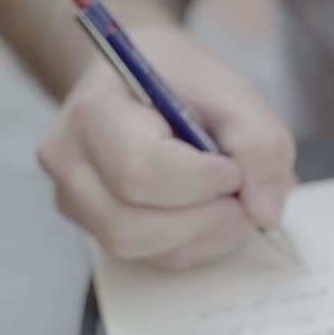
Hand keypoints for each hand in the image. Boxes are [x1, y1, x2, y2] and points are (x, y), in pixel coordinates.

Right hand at [37, 24, 295, 268]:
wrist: (138, 77)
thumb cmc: (180, 80)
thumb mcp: (232, 92)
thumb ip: (260, 145)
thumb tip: (264, 213)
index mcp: (96, 110)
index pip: (141, 172)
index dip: (202, 182)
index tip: (233, 168)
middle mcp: (69, 159)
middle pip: (131, 225)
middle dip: (205, 219)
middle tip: (243, 195)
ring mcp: (73, 198)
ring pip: (137, 249)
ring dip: (202, 236)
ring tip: (232, 202)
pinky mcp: (91, 225)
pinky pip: (146, 258)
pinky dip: (192, 244)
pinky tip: (211, 213)